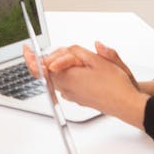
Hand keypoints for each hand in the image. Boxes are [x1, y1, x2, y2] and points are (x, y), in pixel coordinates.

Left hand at [23, 43, 147, 127]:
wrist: (126, 104)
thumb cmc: (116, 85)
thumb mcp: (98, 60)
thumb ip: (78, 53)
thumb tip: (69, 51)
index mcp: (67, 77)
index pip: (41, 67)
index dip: (31, 58)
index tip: (27, 50)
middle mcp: (66, 88)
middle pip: (49, 71)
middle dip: (52, 58)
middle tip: (63, 52)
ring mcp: (71, 95)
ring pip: (58, 77)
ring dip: (61, 66)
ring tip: (75, 60)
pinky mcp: (78, 98)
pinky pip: (66, 84)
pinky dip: (68, 75)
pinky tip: (78, 70)